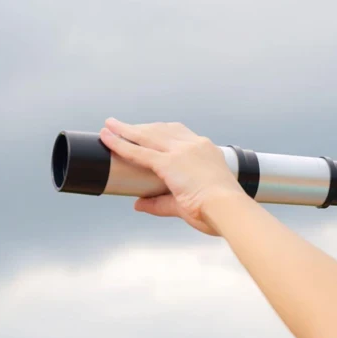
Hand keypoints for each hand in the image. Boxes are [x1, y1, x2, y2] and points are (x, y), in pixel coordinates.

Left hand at [98, 118, 246, 235]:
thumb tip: (138, 204)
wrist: (229, 210)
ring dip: (126, 130)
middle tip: (122, 128)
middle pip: (161, 129)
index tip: (149, 132)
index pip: (180, 134)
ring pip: (147, 135)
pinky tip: (106, 137)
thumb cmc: (219, 211)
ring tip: (110, 126)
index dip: (161, 131)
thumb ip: (160, 203)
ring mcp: (181, 152)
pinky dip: (119, 143)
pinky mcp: (169, 162)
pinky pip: (138, 151)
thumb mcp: (188, 204)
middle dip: (141, 128)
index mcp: (207, 151)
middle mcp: (195, 145)